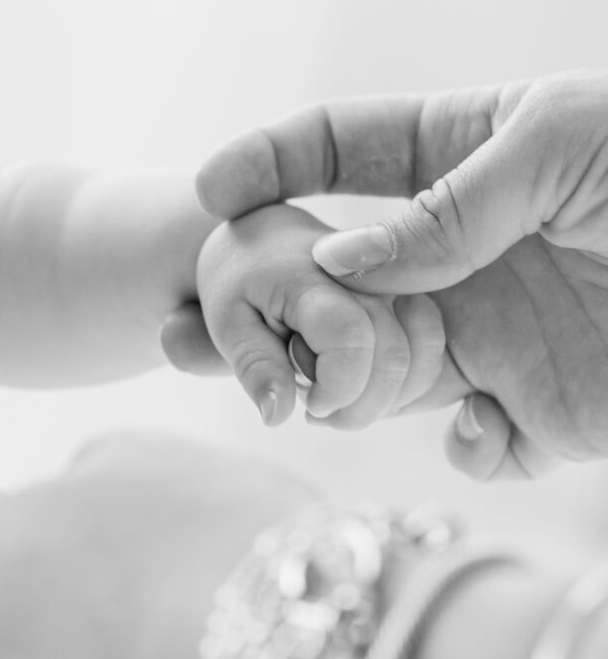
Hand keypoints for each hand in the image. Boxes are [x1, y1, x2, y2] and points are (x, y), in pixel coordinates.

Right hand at [184, 77, 607, 477]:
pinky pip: (481, 446)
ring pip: (382, 373)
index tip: (213, 191)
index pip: (344, 147)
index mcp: (466, 158)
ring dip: (335, 394)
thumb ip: (450, 201)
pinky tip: (482, 423)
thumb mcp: (558, 142)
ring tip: (301, 399)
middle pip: (335, 277)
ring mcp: (503, 333)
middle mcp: (469, 252)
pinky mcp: (554, 410)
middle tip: (188, 331)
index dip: (270, 160)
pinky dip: (468, 450)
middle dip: (259, 301)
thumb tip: (337, 263)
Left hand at [195, 203, 446, 428]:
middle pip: (393, 357)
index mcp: (310, 277)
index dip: (337, 390)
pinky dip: (407, 382)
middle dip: (360, 407)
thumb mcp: (227, 324)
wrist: (264, 242)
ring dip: (387, 398)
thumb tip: (277, 416)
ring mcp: (394, 281)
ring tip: (340, 397)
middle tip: (319, 411)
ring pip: (422, 356)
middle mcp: (365, 273)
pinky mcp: (411, 293)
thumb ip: (254, 368)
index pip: (350, 340)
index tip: (308, 407)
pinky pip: (431, 348)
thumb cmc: (240, 286)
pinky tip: (367, 386)